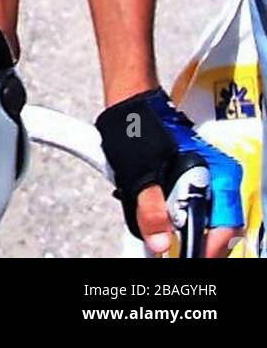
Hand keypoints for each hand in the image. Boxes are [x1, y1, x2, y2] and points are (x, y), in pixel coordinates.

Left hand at [97, 88, 242, 258]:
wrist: (129, 100)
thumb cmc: (137, 126)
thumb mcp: (141, 173)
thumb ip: (151, 211)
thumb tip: (160, 241)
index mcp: (215, 172)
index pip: (226, 225)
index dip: (207, 247)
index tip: (187, 254)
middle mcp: (216, 175)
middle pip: (215, 226)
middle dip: (192, 239)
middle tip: (169, 246)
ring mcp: (204, 176)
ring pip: (202, 217)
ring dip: (181, 227)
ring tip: (158, 225)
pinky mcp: (190, 176)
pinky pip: (191, 206)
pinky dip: (175, 215)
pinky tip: (156, 212)